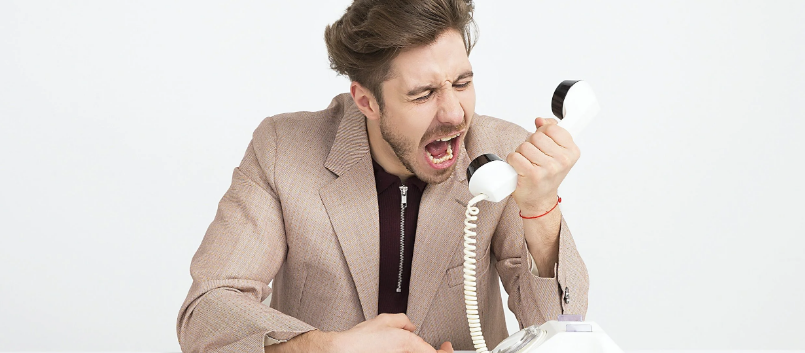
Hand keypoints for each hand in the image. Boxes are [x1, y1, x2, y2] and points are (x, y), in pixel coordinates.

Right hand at [332, 313, 451, 352]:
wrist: (344, 352)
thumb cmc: (360, 341)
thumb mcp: (385, 320)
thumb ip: (404, 321)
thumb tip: (410, 326)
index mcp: (408, 345)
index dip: (446, 351)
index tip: (447, 346)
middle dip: (434, 352)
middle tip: (440, 348)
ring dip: (422, 352)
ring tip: (421, 348)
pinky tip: (403, 350)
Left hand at [506, 117, 579, 215]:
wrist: (540, 199)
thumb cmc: (547, 175)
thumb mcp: (556, 152)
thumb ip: (551, 131)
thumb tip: (540, 120)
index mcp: (572, 151)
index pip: (552, 128)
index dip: (543, 133)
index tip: (544, 143)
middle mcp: (563, 160)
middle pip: (536, 136)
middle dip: (530, 144)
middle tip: (534, 156)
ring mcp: (548, 168)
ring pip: (524, 146)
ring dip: (521, 153)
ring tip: (527, 163)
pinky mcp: (533, 175)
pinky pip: (515, 157)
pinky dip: (513, 161)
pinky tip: (520, 168)